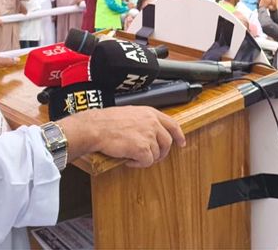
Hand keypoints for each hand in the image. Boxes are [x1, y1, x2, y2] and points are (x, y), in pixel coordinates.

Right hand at [58, 106, 186, 167]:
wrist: (95, 128)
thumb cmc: (106, 121)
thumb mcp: (130, 114)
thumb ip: (143, 121)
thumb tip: (149, 133)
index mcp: (150, 113)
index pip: (172, 124)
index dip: (179, 135)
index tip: (181, 142)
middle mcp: (152, 123)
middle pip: (167, 143)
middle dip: (161, 153)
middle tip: (153, 157)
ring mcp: (149, 136)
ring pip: (156, 154)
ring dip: (145, 158)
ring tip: (131, 155)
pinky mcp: (143, 149)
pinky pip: (147, 162)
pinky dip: (138, 164)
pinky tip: (128, 159)